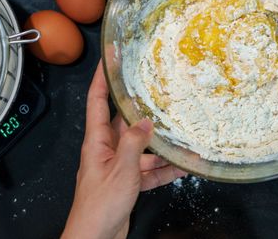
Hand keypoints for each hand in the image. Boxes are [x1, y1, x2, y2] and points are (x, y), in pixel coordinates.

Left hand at [61, 62, 185, 238]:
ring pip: (141, 147)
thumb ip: (134, 144)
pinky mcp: (127, 183)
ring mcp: (117, 167)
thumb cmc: (99, 205)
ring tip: (179, 132)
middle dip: (139, 107)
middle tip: (156, 89)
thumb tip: (145, 121)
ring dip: (159, 143)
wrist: (95, 238)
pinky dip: (164, 169)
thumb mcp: (121, 170)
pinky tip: (182, 166)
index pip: (96, 100)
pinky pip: (148, 170)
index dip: (102, 77)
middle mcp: (106, 150)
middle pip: (123, 121)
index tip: (109, 57)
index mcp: (97, 141)